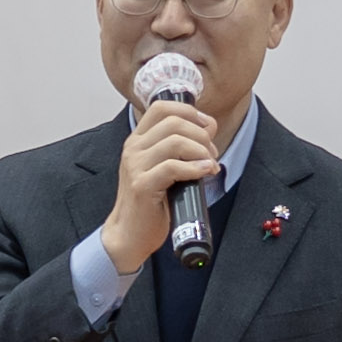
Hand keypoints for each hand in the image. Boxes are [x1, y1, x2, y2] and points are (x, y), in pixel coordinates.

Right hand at [97, 95, 225, 284]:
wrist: (130, 233)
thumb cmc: (151, 203)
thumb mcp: (163, 168)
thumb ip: (179, 148)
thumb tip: (208, 128)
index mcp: (137, 140)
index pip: (162, 107)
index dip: (190, 112)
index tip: (207, 128)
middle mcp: (133, 148)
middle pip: (174, 122)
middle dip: (202, 135)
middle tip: (212, 154)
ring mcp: (135, 166)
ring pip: (176, 141)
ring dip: (201, 151)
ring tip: (209, 165)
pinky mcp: (142, 185)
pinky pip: (173, 166)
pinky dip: (195, 168)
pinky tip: (205, 172)